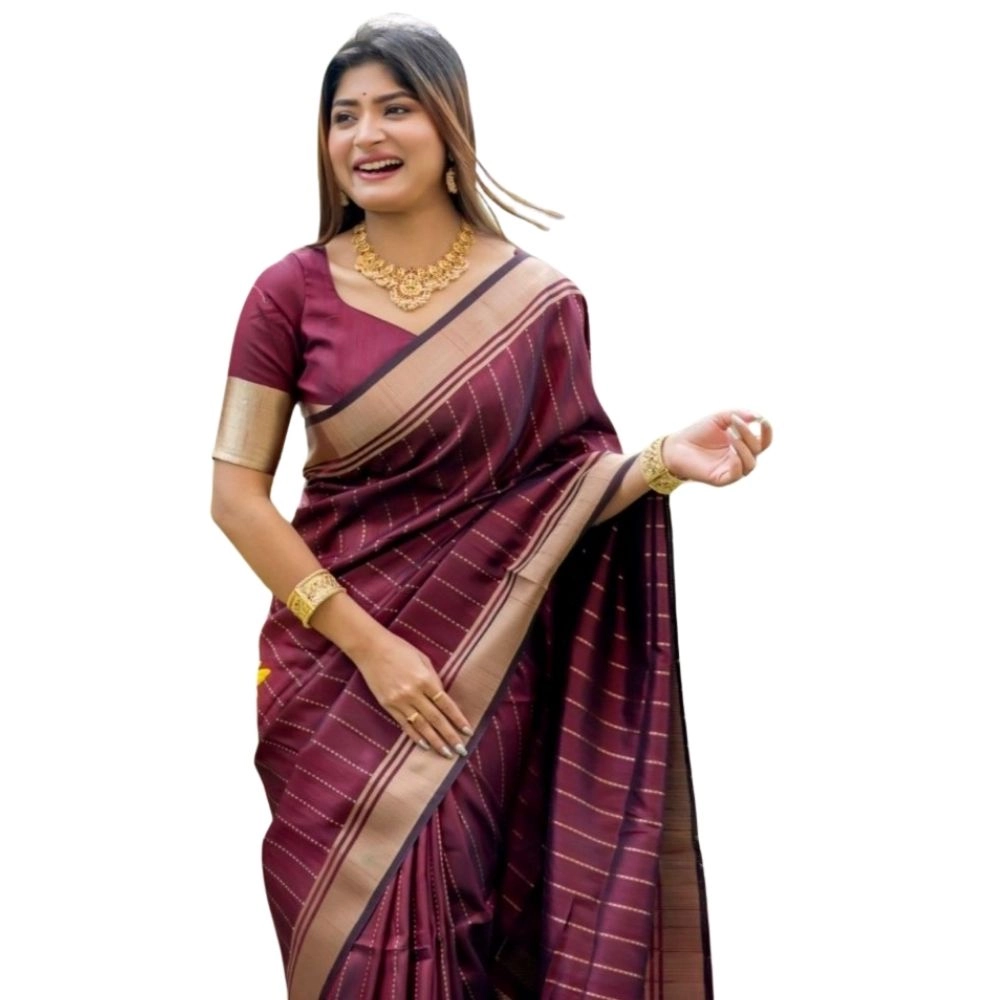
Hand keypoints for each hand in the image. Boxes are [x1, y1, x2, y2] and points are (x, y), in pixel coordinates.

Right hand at [349, 628, 472, 759]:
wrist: (371, 648)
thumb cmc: (400, 649)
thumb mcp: (422, 659)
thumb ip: (433, 679)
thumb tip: (442, 698)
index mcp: (424, 679)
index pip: (445, 704)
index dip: (457, 719)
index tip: (467, 732)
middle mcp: (412, 693)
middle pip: (435, 719)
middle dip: (449, 736)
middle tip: (461, 750)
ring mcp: (399, 701)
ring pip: (421, 726)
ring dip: (435, 741)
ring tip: (446, 753)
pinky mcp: (388, 706)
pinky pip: (404, 725)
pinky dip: (415, 736)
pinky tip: (425, 746)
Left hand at [662, 410, 772, 486]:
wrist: (676, 446)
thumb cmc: (698, 433)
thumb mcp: (719, 419)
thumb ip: (738, 415)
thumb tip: (757, 416)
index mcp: (743, 445)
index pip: (763, 441)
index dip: (767, 431)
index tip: (762, 420)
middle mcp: (740, 458)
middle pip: (757, 450)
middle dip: (749, 435)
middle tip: (734, 423)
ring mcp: (732, 470)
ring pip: (750, 464)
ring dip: (745, 448)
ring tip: (732, 436)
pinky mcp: (722, 479)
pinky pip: (737, 474)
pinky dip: (737, 462)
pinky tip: (731, 450)